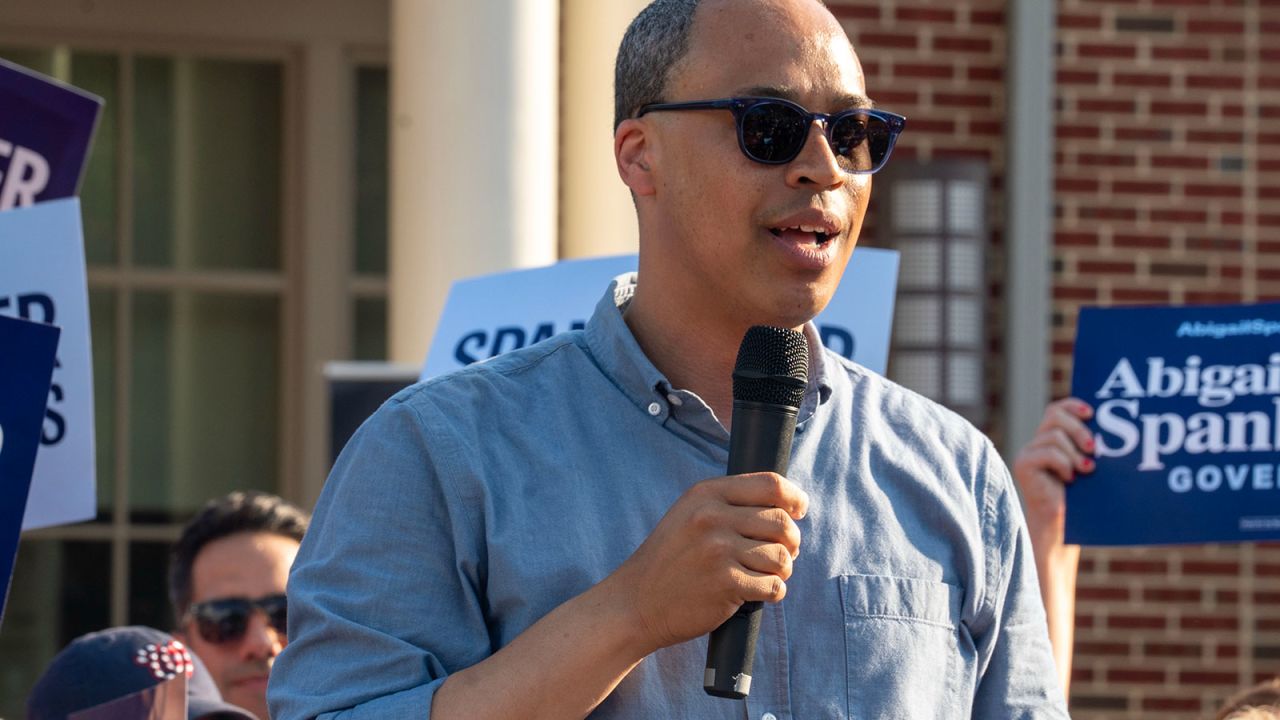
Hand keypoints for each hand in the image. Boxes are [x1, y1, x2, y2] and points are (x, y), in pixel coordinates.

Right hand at [604, 472, 807, 654]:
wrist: (637, 602)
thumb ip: (730, 503)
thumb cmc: (671, 559)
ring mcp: (719, 551)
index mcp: (706, 494)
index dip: (795, 498)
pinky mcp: (726, 584)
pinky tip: (756, 593)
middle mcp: (712, 517)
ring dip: (781, 570)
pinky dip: (772, 592)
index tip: (799, 510)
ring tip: (764, 575)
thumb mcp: (690, 515)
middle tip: (780, 554)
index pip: (771, 484)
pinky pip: (774, 586)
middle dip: (791, 541)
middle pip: (782, 522)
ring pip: (782, 557)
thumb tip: (788, 503)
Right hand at [1012, 397, 1095, 533]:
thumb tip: (1107, 430)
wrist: (1061, 522)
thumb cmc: (1079, 495)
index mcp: (1051, 438)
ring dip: (1075, 453)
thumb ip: (1088, 446)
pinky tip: (1070, 479)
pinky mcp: (1023, 464)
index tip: (1092, 413)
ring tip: (1086, 470)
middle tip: (1094, 448)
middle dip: (1078, 429)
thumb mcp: (1086, 463)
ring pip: (1054, 436)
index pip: (1056, 409)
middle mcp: (1037, 441)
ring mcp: (1028, 452)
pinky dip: (1064, 464)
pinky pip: (1048, 452)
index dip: (1072, 406)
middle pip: (1054, 416)